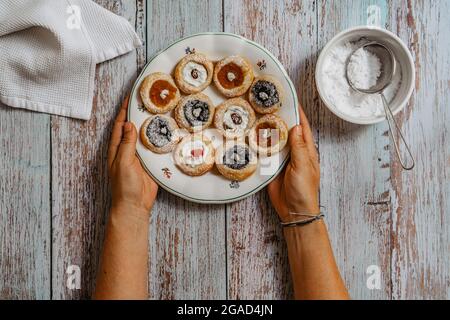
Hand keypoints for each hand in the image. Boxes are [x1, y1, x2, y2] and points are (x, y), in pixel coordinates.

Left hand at [108, 96, 157, 215]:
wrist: (135, 206)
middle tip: (147, 101)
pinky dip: (158, 140)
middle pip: (132, 128)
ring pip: (144, 137)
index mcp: (116, 149)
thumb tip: (128, 125)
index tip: (130, 97)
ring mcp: (138, 157)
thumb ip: (126, 144)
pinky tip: (165, 132)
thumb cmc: (124, 186)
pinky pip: (153, 148)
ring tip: (158, 112)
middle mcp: (127, 150)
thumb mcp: (123, 162)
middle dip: (137, 115)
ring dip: (149, 126)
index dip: (124, 111)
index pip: (120, 125)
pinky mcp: (149, 163)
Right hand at [268, 106, 319, 222]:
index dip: (297, 112)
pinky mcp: (271, 166)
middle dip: (278, 118)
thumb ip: (299, 147)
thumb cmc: (304, 191)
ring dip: (267, 130)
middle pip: (286, 130)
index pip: (302, 126)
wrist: (293, 211)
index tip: (290, 98)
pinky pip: (265, 153)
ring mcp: (282, 158)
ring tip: (257, 116)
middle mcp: (294, 151)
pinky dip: (259, 145)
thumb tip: (296, 126)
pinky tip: (252, 136)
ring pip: (274, 140)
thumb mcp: (303, 167)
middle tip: (267, 104)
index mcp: (306, 150)